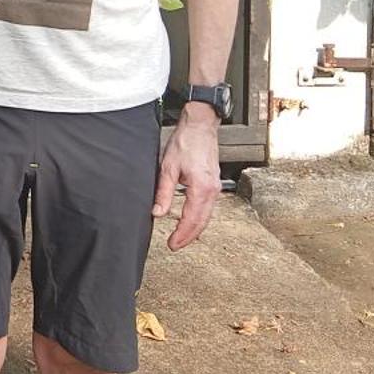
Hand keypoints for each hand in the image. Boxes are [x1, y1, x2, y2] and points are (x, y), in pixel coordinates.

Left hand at [153, 104, 220, 250]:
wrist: (200, 127)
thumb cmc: (185, 143)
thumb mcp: (168, 168)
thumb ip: (164, 193)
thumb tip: (158, 213)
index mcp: (202, 189)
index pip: (192, 220)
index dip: (181, 235)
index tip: (172, 244)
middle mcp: (212, 191)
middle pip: (202, 222)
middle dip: (189, 236)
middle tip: (174, 245)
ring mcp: (215, 188)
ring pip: (207, 216)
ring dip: (195, 229)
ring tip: (181, 237)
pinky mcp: (214, 183)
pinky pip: (208, 207)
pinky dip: (200, 218)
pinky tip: (191, 221)